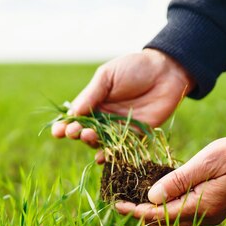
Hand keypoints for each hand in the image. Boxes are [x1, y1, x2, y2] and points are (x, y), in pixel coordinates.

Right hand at [51, 48, 194, 147]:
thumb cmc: (134, 68)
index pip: (75, 118)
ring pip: (100, 141)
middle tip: (75, 132)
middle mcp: (103, 118)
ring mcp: (118, 128)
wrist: (166, 71)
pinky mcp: (135, 135)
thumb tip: (73, 113)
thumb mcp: (107, 76)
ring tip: (88, 136)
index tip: (58, 131)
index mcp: (93, 102)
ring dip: (91, 142)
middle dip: (76, 133)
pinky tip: (102, 157)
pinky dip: (110, 155)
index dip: (65, 125)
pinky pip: (120, 148)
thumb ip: (91, 94)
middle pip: (84, 131)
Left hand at [115, 133, 225, 225]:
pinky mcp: (213, 209)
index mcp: (202, 207)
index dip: (136, 212)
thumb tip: (151, 198)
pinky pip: (183, 215)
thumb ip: (178, 181)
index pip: (160, 216)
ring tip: (131, 202)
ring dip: (152, 215)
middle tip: (118, 203)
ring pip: (173, 222)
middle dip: (140, 216)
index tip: (117, 205)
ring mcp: (211, 215)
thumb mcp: (206, 162)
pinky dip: (166, 210)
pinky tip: (156, 198)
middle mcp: (205, 217)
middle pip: (164, 224)